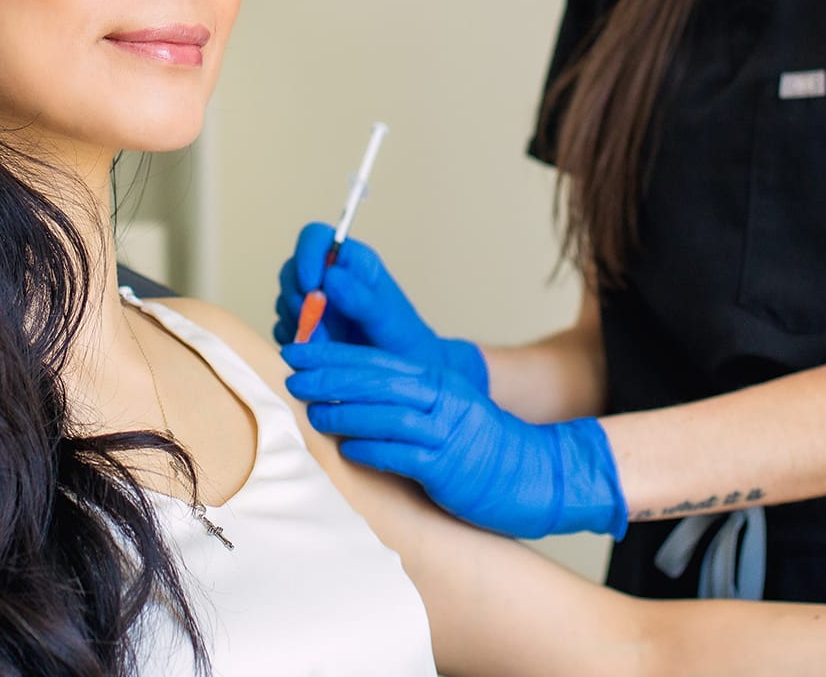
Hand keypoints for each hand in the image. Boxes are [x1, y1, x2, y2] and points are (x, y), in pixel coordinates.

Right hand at [272, 223, 488, 392]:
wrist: (401, 374)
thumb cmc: (401, 338)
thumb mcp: (386, 317)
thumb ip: (361, 297)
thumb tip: (331, 275)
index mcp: (350, 261)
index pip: (315, 238)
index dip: (306, 254)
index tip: (310, 284)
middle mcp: (327, 276)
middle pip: (292, 271)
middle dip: (300, 300)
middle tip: (319, 328)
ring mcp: (312, 301)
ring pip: (285, 301)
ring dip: (300, 325)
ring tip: (329, 344)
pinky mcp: (303, 326)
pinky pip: (283, 328)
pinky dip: (296, 341)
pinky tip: (319, 352)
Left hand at [282, 340, 626, 539]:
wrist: (532, 474)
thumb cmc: (476, 447)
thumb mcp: (441, 411)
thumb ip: (402, 401)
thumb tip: (343, 398)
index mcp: (434, 380)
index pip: (375, 360)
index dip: (333, 354)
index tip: (296, 352)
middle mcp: (439, 399)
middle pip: (377, 380)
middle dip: (331, 374)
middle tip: (292, 374)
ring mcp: (445, 431)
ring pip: (389, 414)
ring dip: (348, 413)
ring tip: (313, 413)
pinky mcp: (449, 465)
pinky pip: (406, 454)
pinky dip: (375, 450)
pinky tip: (349, 451)